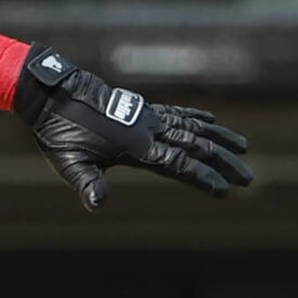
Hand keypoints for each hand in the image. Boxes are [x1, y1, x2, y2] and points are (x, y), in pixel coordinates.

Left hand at [12, 45, 252, 209]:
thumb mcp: (68, 161)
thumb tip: (97, 204)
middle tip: (248, 177)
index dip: (203, 178)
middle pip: (195, 145)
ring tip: (243, 147)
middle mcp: (147, 129)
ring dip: (219, 138)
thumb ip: (86, 182)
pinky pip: (174, 112)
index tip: (226, 190)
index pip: (179, 165)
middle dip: (223, 162)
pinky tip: (210, 120)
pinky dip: (195, 117)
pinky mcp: (138, 108)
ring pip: (191, 126)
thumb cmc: (56, 130)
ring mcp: (144, 116)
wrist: (50, 92)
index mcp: (135, 146)